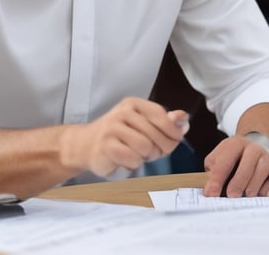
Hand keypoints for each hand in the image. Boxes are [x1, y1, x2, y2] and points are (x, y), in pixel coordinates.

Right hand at [60, 97, 188, 176]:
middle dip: (160, 148)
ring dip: (146, 157)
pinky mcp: (106, 146)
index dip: (172, 131)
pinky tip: (126, 160)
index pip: (162, 116)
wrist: (85, 145)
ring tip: (137, 154)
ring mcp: (112, 128)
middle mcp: (122, 112)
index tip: (175, 140)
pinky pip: (133, 159)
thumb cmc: (120, 135)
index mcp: (134, 104)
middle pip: (157, 135)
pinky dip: (133, 164)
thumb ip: (165, 122)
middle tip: (152, 152)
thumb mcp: (143, 124)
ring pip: (146, 148)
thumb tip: (184, 119)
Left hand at [202, 135, 268, 196]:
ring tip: (247, 196)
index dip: (217, 178)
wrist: (251, 153)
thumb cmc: (230, 162)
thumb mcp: (217, 163)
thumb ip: (212, 174)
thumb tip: (210, 192)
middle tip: (231, 196)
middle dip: (238, 180)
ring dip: (254, 183)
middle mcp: (252, 147)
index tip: (211, 193)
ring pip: (263, 168)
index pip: (225, 160)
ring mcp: (266, 156)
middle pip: (248, 161)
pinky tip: (261, 194)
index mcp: (234, 144)